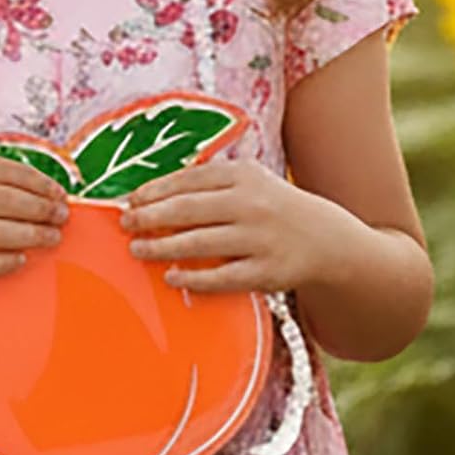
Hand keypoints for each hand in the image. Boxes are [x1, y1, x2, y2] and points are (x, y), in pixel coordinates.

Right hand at [0, 152, 69, 298]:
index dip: (37, 181)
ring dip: (31, 235)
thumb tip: (37, 189)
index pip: (2, 170)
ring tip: (51, 238)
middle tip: (62, 217)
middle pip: (4, 200)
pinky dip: (4, 262)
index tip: (59, 192)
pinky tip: (21, 260)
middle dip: (40, 208)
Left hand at [117, 157, 322, 294]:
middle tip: (126, 224)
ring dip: (161, 247)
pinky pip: (221, 277)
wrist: (328, 240)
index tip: (131, 199)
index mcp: (243, 176)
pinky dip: (192, 278)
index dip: (155, 190)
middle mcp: (251, 204)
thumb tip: (154, 194)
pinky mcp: (265, 272)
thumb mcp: (250, 181)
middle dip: (150, 217)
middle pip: (188, 209)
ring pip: (199, 243)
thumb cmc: (275, 208)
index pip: (189, 180)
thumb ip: (209, 183)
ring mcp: (259, 239)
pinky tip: (171, 276)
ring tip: (137, 249)